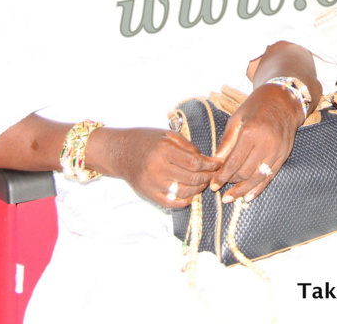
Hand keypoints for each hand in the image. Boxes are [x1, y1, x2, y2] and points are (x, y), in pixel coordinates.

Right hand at [89, 127, 220, 208]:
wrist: (119, 151)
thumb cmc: (145, 140)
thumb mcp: (167, 135)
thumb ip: (188, 146)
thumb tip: (206, 159)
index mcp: (164, 150)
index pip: (195, 163)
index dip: (210, 165)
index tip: (218, 164)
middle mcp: (158, 168)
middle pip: (192, 179)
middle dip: (207, 177)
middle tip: (213, 174)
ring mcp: (152, 184)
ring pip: (184, 192)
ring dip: (199, 189)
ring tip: (203, 183)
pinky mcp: (148, 194)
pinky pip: (171, 203)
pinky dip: (185, 201)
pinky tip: (191, 195)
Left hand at [209, 84, 303, 202]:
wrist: (284, 100)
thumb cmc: (256, 106)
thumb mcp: (237, 119)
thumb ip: (227, 142)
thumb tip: (215, 163)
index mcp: (252, 132)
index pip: (234, 161)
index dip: (222, 176)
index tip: (213, 185)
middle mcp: (266, 143)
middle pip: (246, 171)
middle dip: (231, 182)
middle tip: (220, 189)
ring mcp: (277, 150)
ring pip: (258, 177)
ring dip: (243, 190)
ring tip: (231, 198)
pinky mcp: (284, 155)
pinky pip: (270, 176)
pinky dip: (259, 188)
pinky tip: (248, 196)